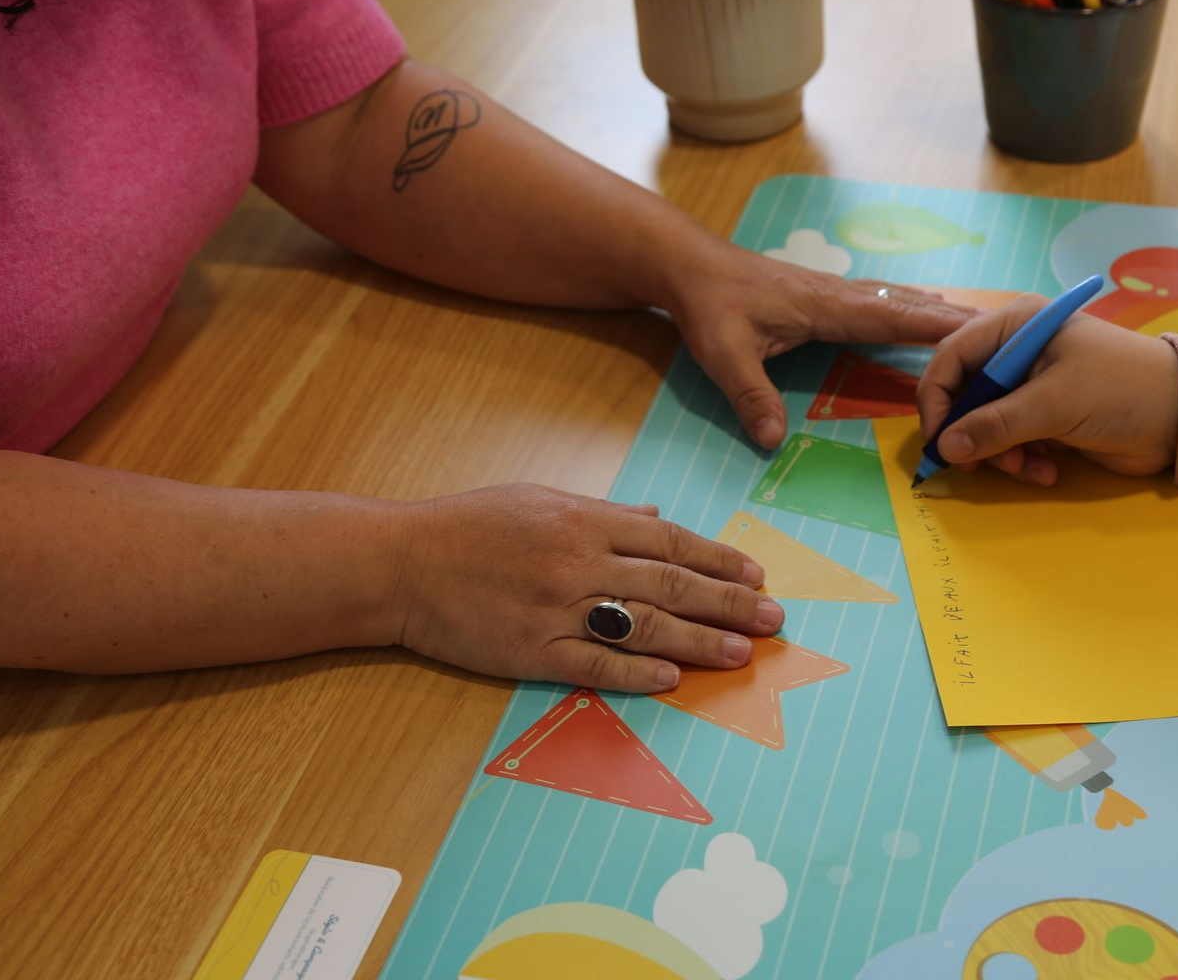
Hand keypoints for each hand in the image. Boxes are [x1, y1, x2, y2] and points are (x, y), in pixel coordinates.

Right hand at [397, 484, 784, 691]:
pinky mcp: (532, 650)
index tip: (758, 575)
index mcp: (586, 520)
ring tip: (743, 653)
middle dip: (730, 602)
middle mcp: (580, 561)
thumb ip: (604, 511)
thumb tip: (657, 515)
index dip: (720, 560)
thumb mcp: (540, 498)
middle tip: (774, 619)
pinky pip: (596, 665)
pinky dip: (638, 673)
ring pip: (646, 625)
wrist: (402, 562)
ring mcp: (558, 608)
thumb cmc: (468, 526)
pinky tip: (674, 679)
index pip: (671, 541)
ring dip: (700, 641)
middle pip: (672, 583)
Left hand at [666, 243, 975, 448]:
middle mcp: (838, 294)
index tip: (983, 331)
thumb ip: (750, 395)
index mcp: (825, 306)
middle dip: (953, 316)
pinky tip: (921, 309)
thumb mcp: (723, 354)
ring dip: (935, 309)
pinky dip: (909, 305)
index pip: (891, 317)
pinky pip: (879, 300)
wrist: (691, 265)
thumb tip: (773, 439)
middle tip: (1008, 326)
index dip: (936, 326)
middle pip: (906, 304)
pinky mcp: (824, 293)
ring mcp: (833, 290)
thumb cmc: (709, 306)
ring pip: (896, 299)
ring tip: (979, 321)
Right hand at [916, 293, 1177, 484]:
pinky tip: (1049, 470)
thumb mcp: (1055, 404)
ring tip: (1027, 467)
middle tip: (978, 465)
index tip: (938, 440)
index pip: (952, 357)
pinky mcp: (1047, 417)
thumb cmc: (1122, 390)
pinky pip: (1012, 442)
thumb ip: (997, 425)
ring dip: (1001, 454)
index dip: (937, 398)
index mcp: (1017, 326)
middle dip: (974, 434)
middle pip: (966, 395)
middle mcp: (1018, 351)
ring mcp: (1032, 386)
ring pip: (986, 425)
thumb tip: (945, 447)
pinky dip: (1023, 461)